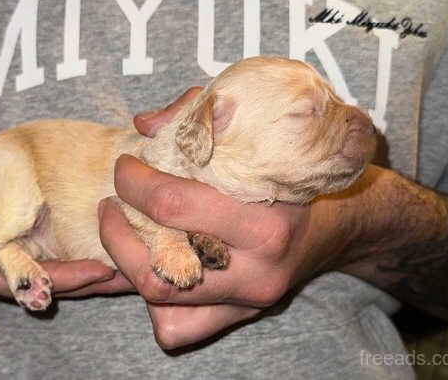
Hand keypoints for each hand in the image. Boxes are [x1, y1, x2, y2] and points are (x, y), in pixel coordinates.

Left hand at [98, 87, 339, 348]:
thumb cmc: (292, 175)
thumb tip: (144, 124)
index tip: (125, 165)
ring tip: (120, 230)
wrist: (336, 226)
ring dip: (125, 265)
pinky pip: (178, 328)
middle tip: (112, 202)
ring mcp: (248, 301)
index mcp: (265, 223)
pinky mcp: (240, 318)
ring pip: (161, 302)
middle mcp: (257, 272)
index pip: (173, 206)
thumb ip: (198, 120)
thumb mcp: (256, 137)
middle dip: (116, 230)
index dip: (134, 182)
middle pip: (158, 268)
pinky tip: (156, 265)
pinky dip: (154, 302)